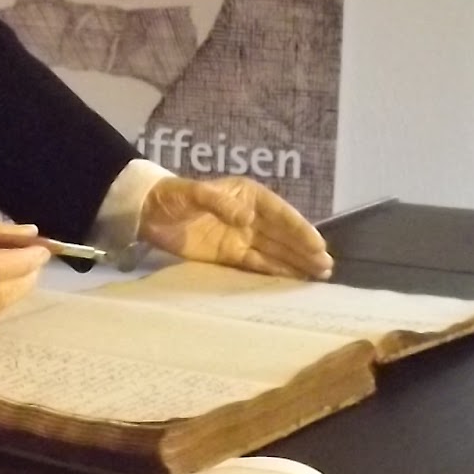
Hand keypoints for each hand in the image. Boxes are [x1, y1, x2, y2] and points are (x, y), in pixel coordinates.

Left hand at [139, 176, 332, 280]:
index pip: (280, 213)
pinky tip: (292, 280)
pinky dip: (274, 272)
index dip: (300, 229)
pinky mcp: (229, 255)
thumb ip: (218, 203)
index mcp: (247, 195)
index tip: (318, 244)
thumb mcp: (192, 193)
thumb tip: (247, 219)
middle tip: (326, 267)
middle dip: (304, 250)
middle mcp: (250, 216)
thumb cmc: (171, 195)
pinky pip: (256, 264)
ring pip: (274, 251)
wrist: (146, 212)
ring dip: (295, 263)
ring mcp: (241, 237)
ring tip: (319, 276)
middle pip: (282, 235)